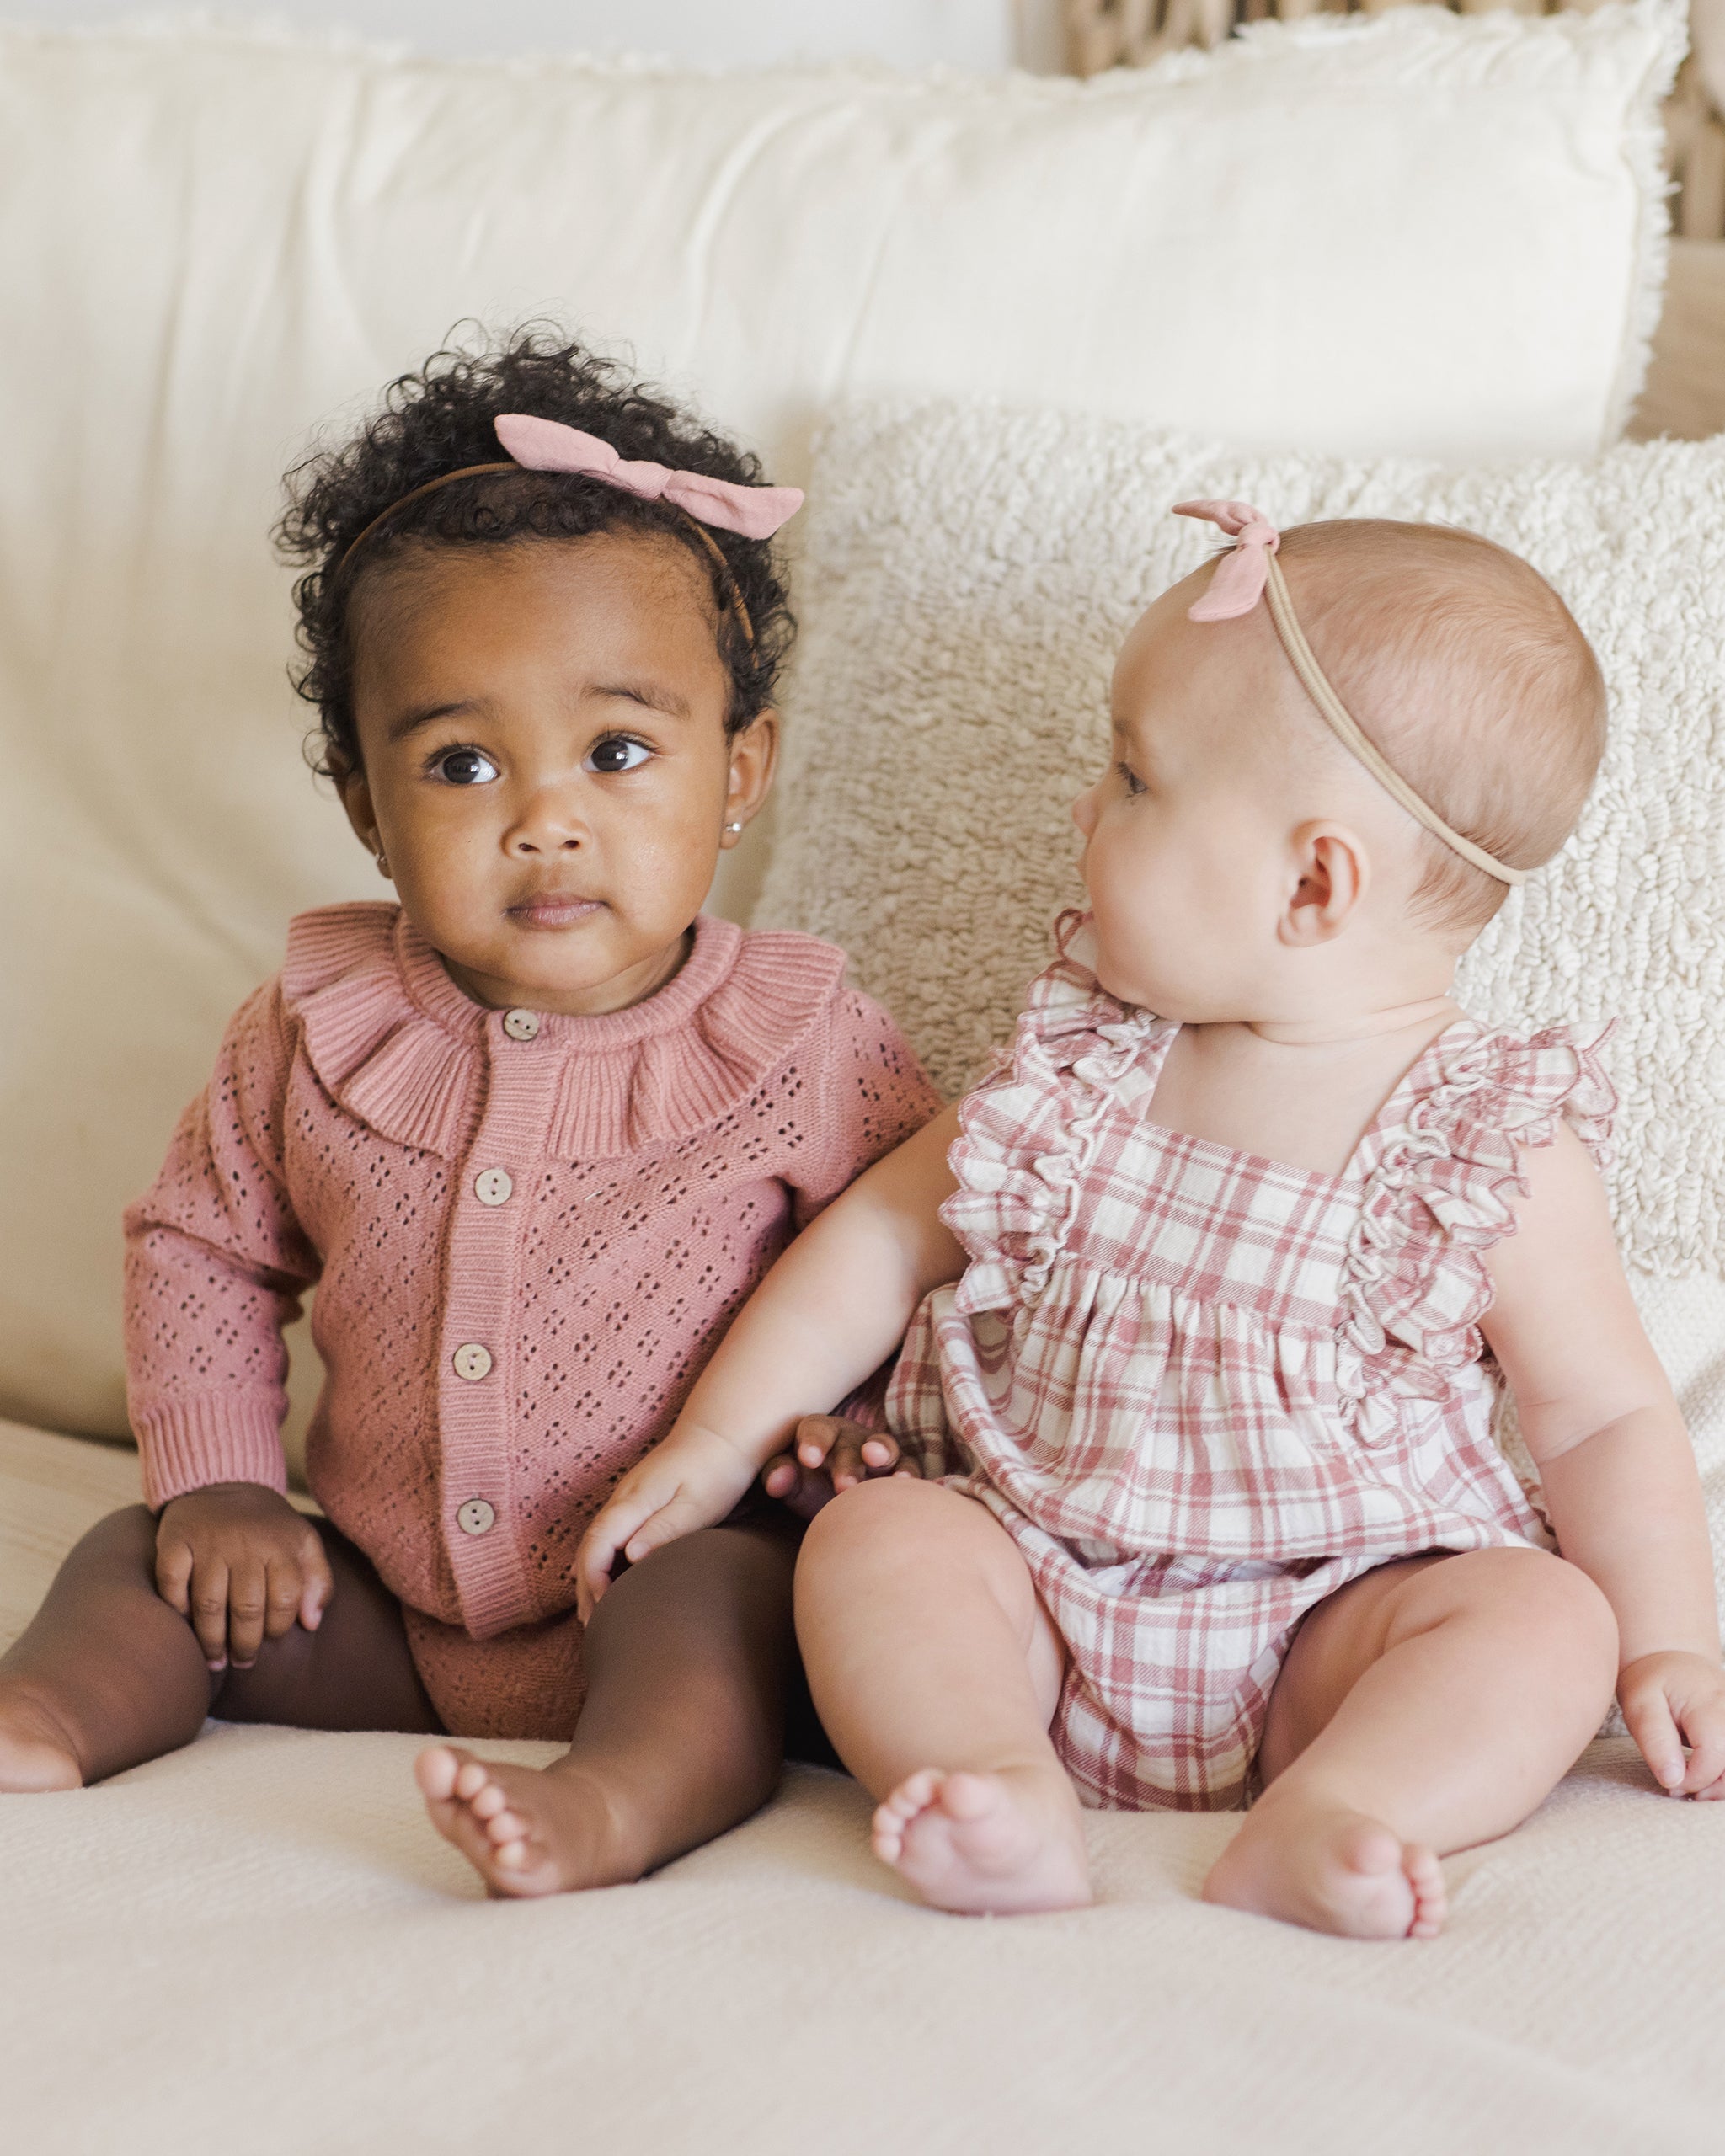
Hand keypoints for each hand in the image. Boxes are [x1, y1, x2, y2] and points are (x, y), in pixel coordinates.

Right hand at [155, 1482, 333, 1672]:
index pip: (284, 1600)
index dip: (277, 1629)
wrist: (223, 1483)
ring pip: (208, 1605)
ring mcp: (208, 1543)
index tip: (269, 1641)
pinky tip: (185, 1623)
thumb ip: (318, 1580)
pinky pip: (172, 1584)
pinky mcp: (175, 1541)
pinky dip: (177, 1608)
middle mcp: (245, 1544)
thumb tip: (312, 1623)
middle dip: (245, 1645)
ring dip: (211, 1640)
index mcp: (281, 1546)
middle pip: (247, 1609)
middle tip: (241, 1661)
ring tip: (215, 1659)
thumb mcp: (303, 1543)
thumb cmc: (267, 1527)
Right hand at [575, 1425, 759, 1621]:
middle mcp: (622, 1498)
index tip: (604, 1610)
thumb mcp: (698, 1505)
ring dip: (591, 1577)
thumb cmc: (717, 1470)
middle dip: (586, 1587)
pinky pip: (609, 1536)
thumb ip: (665, 1530)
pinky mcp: (638, 1499)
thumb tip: (630, 1558)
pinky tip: (615, 1583)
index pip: (597, 1545)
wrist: (723, 1431)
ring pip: (596, 1542)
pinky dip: (604, 1562)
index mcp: (634, 1500)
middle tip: (593, 1627)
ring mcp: (627, 1497)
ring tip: (597, 1615)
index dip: (593, 1580)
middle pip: (589, 1547)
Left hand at [761, 1414, 917, 1521]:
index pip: (816, 1429)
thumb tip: (776, 1481)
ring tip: (878, 1462)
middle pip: (850, 1442)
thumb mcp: (791, 1483)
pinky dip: (909, 1473)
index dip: (814, 1442)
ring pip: (884, 1446)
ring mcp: (879, 1451)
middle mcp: (852, 1437)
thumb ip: (779, 1476)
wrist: (837, 1503)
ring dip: (882, 1453)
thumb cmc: (809, 1485)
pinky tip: (906, 1484)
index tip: (808, 1460)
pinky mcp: (900, 1468)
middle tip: (844, 1486)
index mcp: (821, 1433)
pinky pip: (908, 1467)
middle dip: (848, 1463)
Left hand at [1618, 1649, 1724, 1796]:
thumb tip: (1673, 1781)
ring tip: (1693, 1784)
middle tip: (1681, 1789)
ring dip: (1722, 1786)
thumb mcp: (1640, 1706)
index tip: (1670, 1783)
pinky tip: (1705, 1776)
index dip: (1694, 1779)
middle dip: (1713, 1789)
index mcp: (1710, 1704)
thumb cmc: (1652, 1683)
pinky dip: (1724, 1775)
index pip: (1715, 1756)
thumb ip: (1656, 1742)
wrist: (1670, 1659)